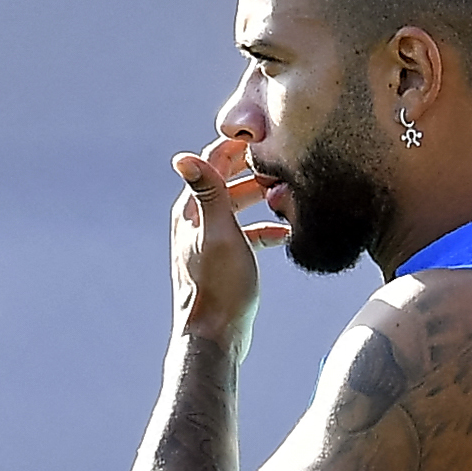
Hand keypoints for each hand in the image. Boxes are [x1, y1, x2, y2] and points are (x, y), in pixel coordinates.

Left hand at [169, 136, 288, 361]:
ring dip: (263, 198)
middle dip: (256, 170)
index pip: (214, 162)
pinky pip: (246, 233)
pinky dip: (265, 229)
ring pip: (239, 207)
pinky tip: (285, 233)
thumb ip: (207, 193)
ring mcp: (210, 240)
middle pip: (228, 181)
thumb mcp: (219, 233)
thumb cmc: (219, 286)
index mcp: (192, 210)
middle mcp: (197, 221)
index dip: (239, 144)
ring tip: (290, 195)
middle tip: (288, 163)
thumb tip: (182, 156)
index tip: (269, 133)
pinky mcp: (224, 259)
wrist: (215, 337)